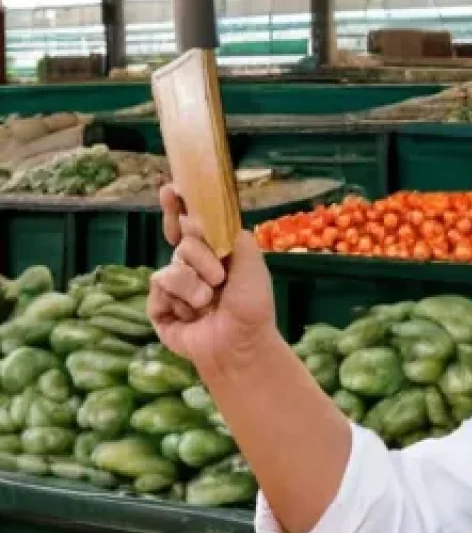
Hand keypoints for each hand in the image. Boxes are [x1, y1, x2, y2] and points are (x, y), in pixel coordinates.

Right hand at [148, 184, 277, 373]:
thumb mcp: (251, 264)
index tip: (171, 189)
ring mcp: (174, 290)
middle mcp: (192, 270)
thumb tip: (212, 216)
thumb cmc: (252, 307)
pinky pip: (159, 289)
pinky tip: (192, 316)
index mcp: (213, 257)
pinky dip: (179, 300)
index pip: (189, 226)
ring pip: (171, 268)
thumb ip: (233, 234)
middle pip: (181, 241)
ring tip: (210, 302)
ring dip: (194, 284)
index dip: (177, 207)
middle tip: (218, 276)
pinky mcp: (159, 309)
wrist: (240, 343)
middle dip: (199, 256)